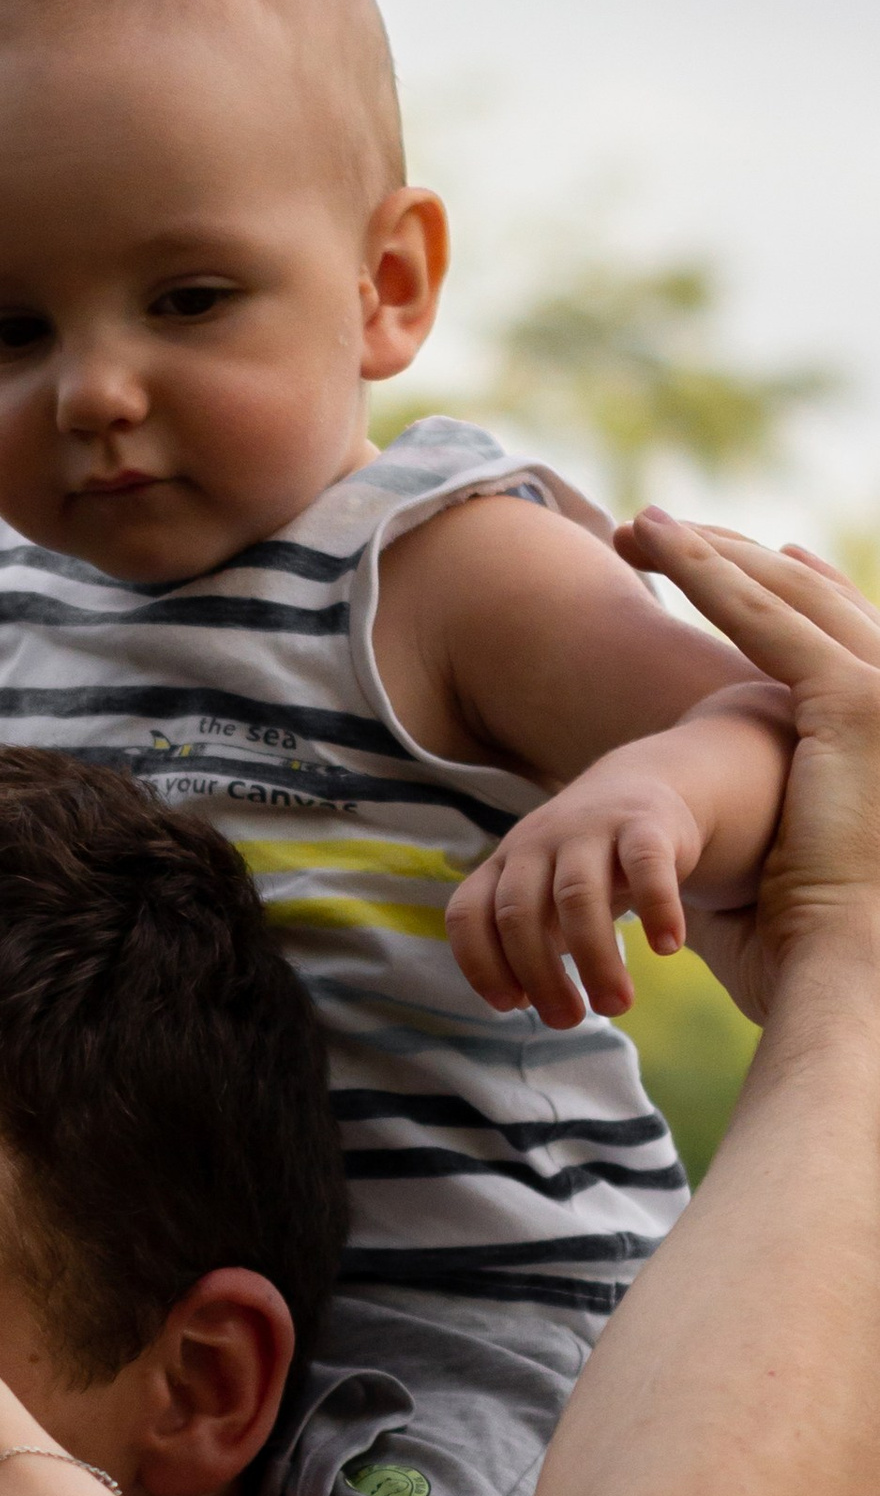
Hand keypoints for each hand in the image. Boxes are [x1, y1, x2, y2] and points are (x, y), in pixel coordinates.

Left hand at [448, 742, 706, 1024]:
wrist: (642, 787)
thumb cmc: (583, 863)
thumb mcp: (542, 894)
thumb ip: (527, 940)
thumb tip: (527, 1002)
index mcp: (503, 866)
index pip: (468, 914)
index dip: (480, 964)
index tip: (511, 1006)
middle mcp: (536, 845)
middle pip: (520, 914)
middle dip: (540, 975)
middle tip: (568, 1020)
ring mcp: (588, 830)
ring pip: (578, 897)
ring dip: (595, 959)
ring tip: (616, 1006)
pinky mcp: (644, 823)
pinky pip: (646, 866)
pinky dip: (656, 909)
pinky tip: (668, 947)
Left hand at [615, 515, 879, 1022]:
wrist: (856, 969)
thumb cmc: (818, 940)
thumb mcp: (805, 846)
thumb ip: (781, 801)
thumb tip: (720, 804)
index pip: (849, 631)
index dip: (790, 587)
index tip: (741, 557)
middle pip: (815, 598)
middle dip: (734, 557)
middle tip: (663, 531)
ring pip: (783, 595)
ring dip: (706, 553)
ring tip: (639, 527)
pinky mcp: (854, 697)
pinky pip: (760, 617)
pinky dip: (703, 573)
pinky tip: (655, 542)